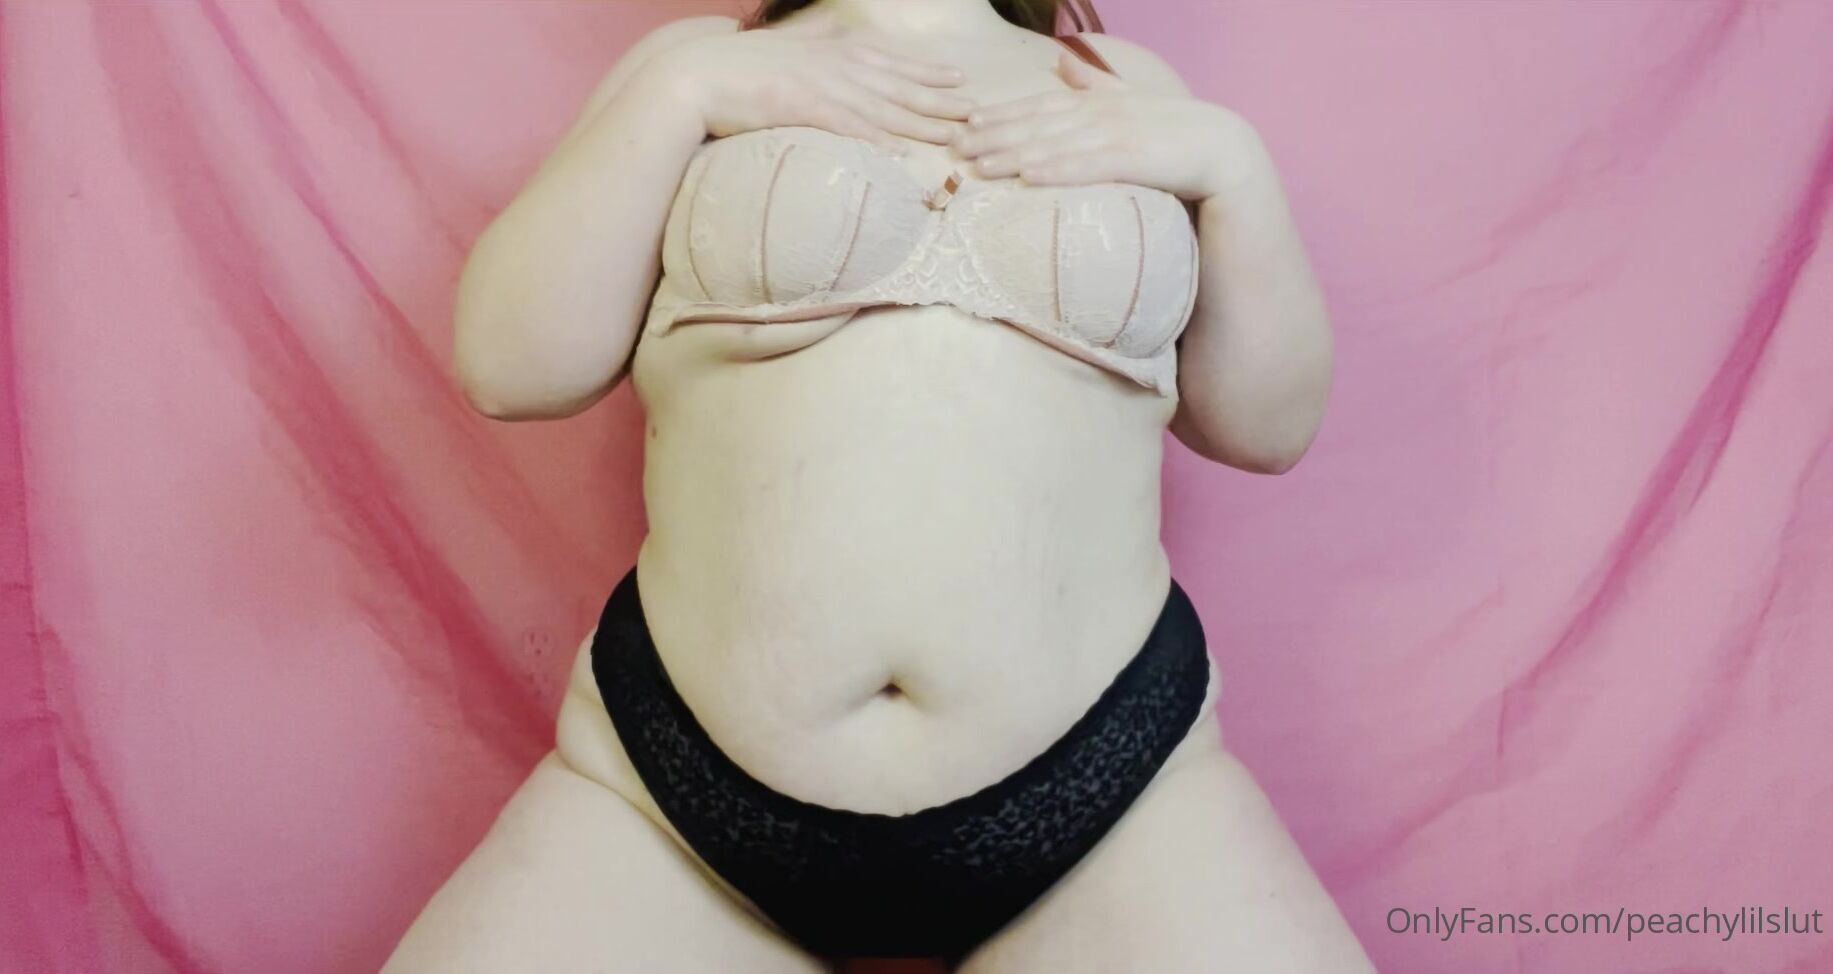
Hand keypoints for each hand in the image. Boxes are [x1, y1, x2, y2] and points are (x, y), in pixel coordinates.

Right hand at [653, 22, 974, 152]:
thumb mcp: (788, 42)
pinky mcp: (803, 108)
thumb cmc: (740, 65)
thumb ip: (815, 35)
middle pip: (899, 86)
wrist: (699, 75)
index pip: (892, 62)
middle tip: (976, 111)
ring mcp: (822, 86)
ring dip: (922, 124)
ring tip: (955, 136)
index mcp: (834, 49)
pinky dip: (876, 140)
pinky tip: (900, 154)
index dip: (928, 72)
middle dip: (941, 99)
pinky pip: (848, 127)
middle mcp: (837, 65)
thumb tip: (833, 25)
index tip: (959, 80)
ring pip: (884, 108)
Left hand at [950, 52, 1254, 200]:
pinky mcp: (1133, 160)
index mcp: (1095, 102)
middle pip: (1036, 125)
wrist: (1220, 148)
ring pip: (1055, 145)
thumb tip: (1061, 61)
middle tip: (956, 150)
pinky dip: (1058, 171)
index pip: (1038, 106)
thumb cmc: (1170, 130)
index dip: (1001, 115)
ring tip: (979, 168)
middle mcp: (1099, 114)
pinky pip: (1088, 167)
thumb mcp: (1127, 99)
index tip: (966, 124)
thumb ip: (1093, 83)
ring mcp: (1115, 135)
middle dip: (994, 137)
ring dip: (1014, 156)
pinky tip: (1030, 179)